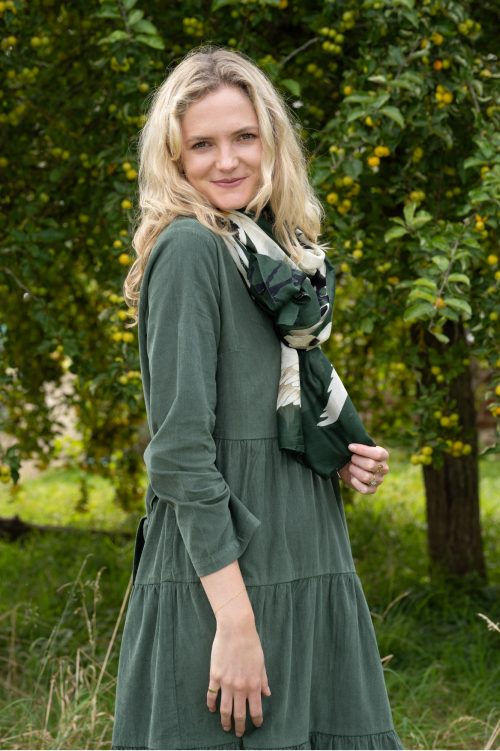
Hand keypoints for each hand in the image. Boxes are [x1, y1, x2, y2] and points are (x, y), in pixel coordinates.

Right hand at [207, 608, 270, 737]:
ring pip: (224, 709)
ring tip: (225, 727)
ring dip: (225, 721)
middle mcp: (240, 687)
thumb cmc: (251, 644)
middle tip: (239, 733)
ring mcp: (226, 682)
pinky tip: (212, 709)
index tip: (257, 724)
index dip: (256, 720)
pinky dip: (211, 705)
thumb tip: (267, 694)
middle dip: (240, 726)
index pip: (256, 710)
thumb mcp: (261, 663)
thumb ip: (263, 680)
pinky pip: (211, 695)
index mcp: (254, 684)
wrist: (236, 629)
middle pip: (239, 714)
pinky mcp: (215, 676)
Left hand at [338, 443, 388, 494]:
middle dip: (356, 460)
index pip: (377, 454)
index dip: (362, 450)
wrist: (349, 466)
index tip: (350, 447)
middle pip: (370, 465)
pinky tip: (352, 477)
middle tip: (351, 458)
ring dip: (354, 470)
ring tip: (351, 467)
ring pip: (366, 477)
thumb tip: (353, 444)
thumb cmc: (355, 454)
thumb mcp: (358, 447)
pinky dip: (355, 482)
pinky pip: (364, 489)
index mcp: (384, 455)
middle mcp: (384, 468)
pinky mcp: (373, 490)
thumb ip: (359, 443)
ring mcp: (379, 480)